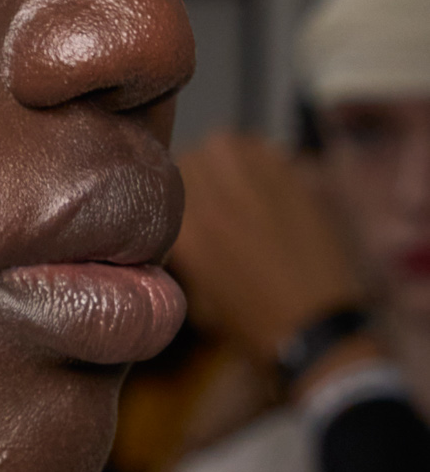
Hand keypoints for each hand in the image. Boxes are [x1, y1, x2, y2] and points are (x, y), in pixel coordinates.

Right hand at [171, 131, 365, 365]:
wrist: (314, 326)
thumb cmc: (251, 324)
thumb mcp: (196, 300)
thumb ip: (184, 259)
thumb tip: (182, 236)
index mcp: (186, 232)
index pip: (157, 189)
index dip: (163, 198)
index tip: (173, 209)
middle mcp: (215, 198)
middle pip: (188, 160)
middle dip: (193, 176)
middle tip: (206, 195)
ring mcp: (257, 183)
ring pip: (223, 145)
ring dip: (223, 160)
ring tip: (232, 180)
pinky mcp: (293, 178)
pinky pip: (263, 149)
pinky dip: (258, 159)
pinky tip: (263, 180)